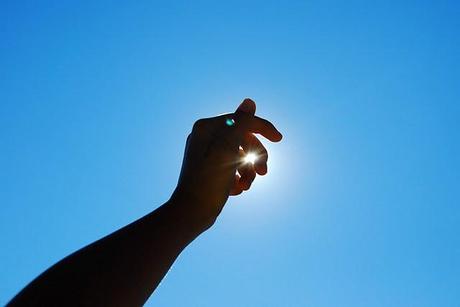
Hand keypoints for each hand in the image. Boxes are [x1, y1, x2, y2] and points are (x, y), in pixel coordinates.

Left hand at [171, 98, 282, 228]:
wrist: (192, 212)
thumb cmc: (208, 181)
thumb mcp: (227, 148)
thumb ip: (240, 122)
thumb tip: (250, 102)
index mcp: (207, 127)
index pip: (241, 119)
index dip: (262, 127)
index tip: (279, 139)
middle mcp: (206, 137)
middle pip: (243, 138)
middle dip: (256, 155)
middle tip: (264, 172)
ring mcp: (208, 154)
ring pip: (241, 155)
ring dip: (249, 171)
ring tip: (247, 186)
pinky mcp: (211, 170)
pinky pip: (234, 168)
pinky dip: (239, 178)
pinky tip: (237, 191)